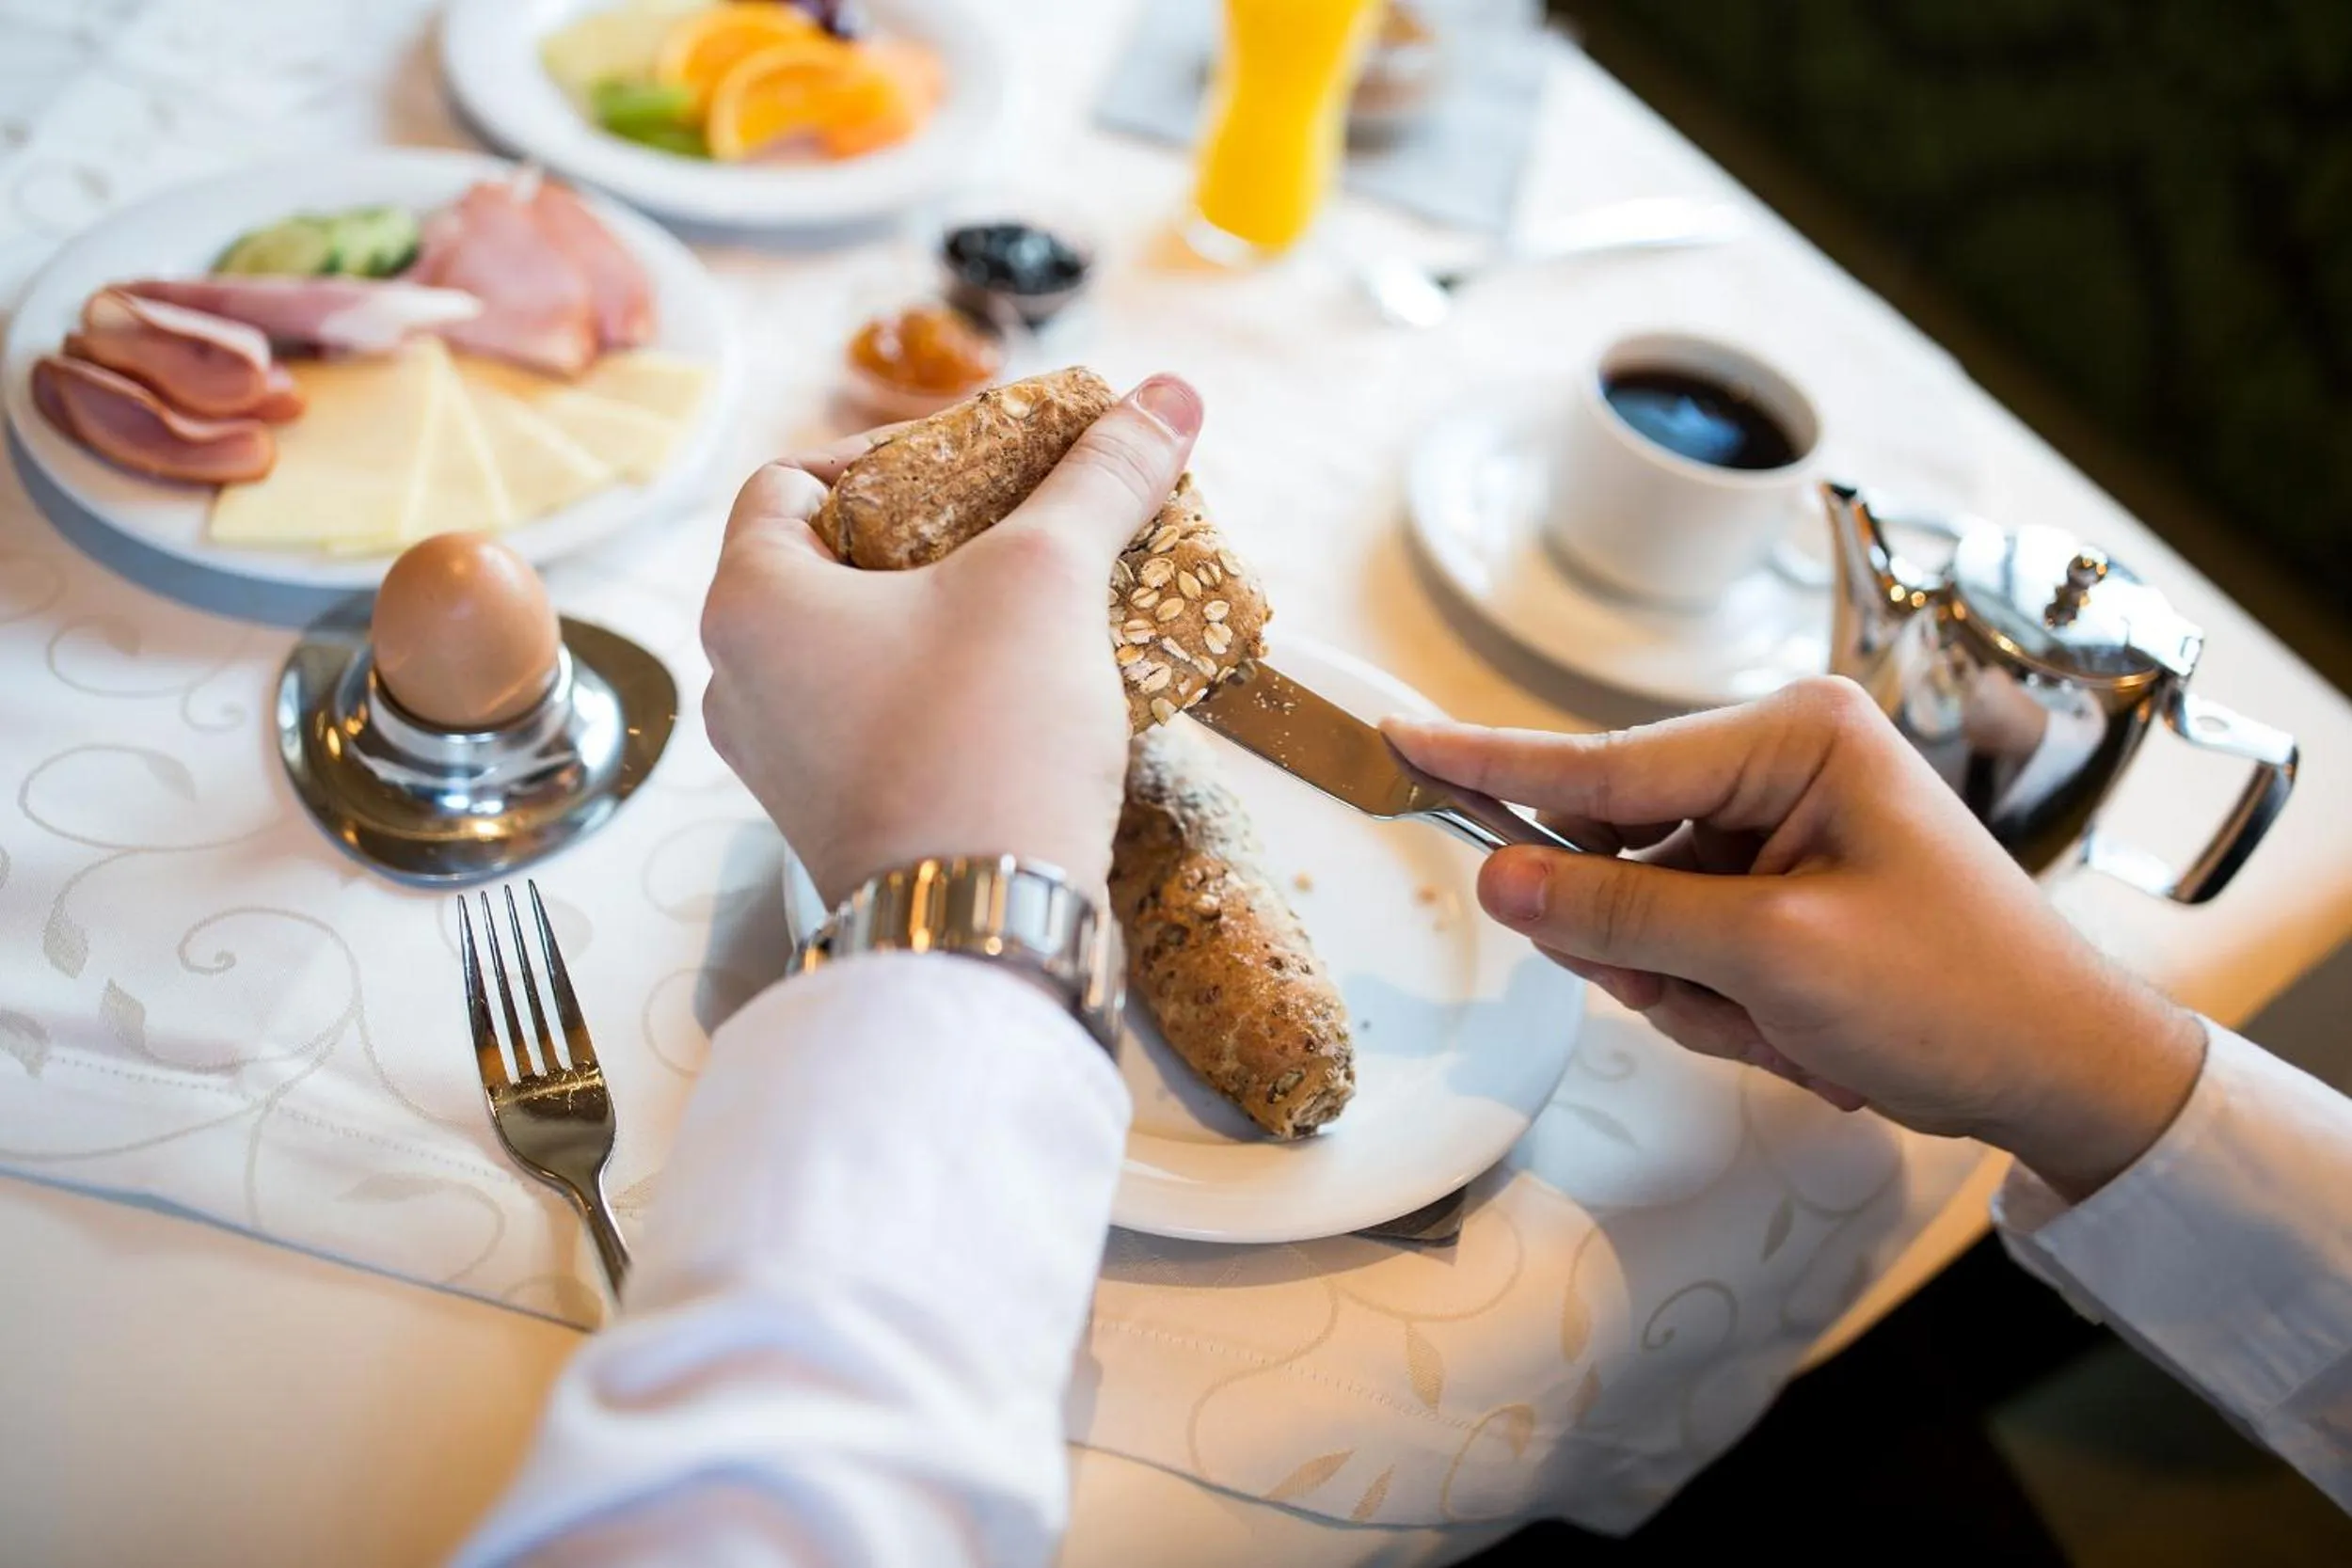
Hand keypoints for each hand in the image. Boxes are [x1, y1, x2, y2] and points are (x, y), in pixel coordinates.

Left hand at [701, 375, 1203, 907]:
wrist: (985, 926)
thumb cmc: (984, 737)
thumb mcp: (1049, 581)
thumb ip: (1101, 479)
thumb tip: (1170, 394)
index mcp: (749, 601)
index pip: (790, 480)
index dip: (882, 454)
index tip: (973, 464)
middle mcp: (741, 681)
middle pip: (828, 564)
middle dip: (929, 536)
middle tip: (1015, 526)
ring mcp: (781, 763)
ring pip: (856, 650)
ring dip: (939, 618)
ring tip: (1034, 604)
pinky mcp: (833, 822)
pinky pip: (877, 722)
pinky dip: (939, 692)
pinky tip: (1025, 689)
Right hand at [1386, 678, 2206, 1200]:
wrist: (2065, 1075)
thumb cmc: (1957, 994)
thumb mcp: (1774, 957)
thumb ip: (1624, 915)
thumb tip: (1499, 881)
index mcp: (1794, 738)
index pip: (1606, 764)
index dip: (1493, 767)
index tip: (1401, 741)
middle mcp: (1780, 765)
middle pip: (1615, 848)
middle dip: (1648, 945)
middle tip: (1713, 997)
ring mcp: (1779, 830)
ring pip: (1641, 914)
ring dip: (1692, 991)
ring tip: (1786, 1025)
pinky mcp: (1779, 892)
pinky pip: (1683, 949)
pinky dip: (1720, 1007)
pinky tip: (1798, 1032)